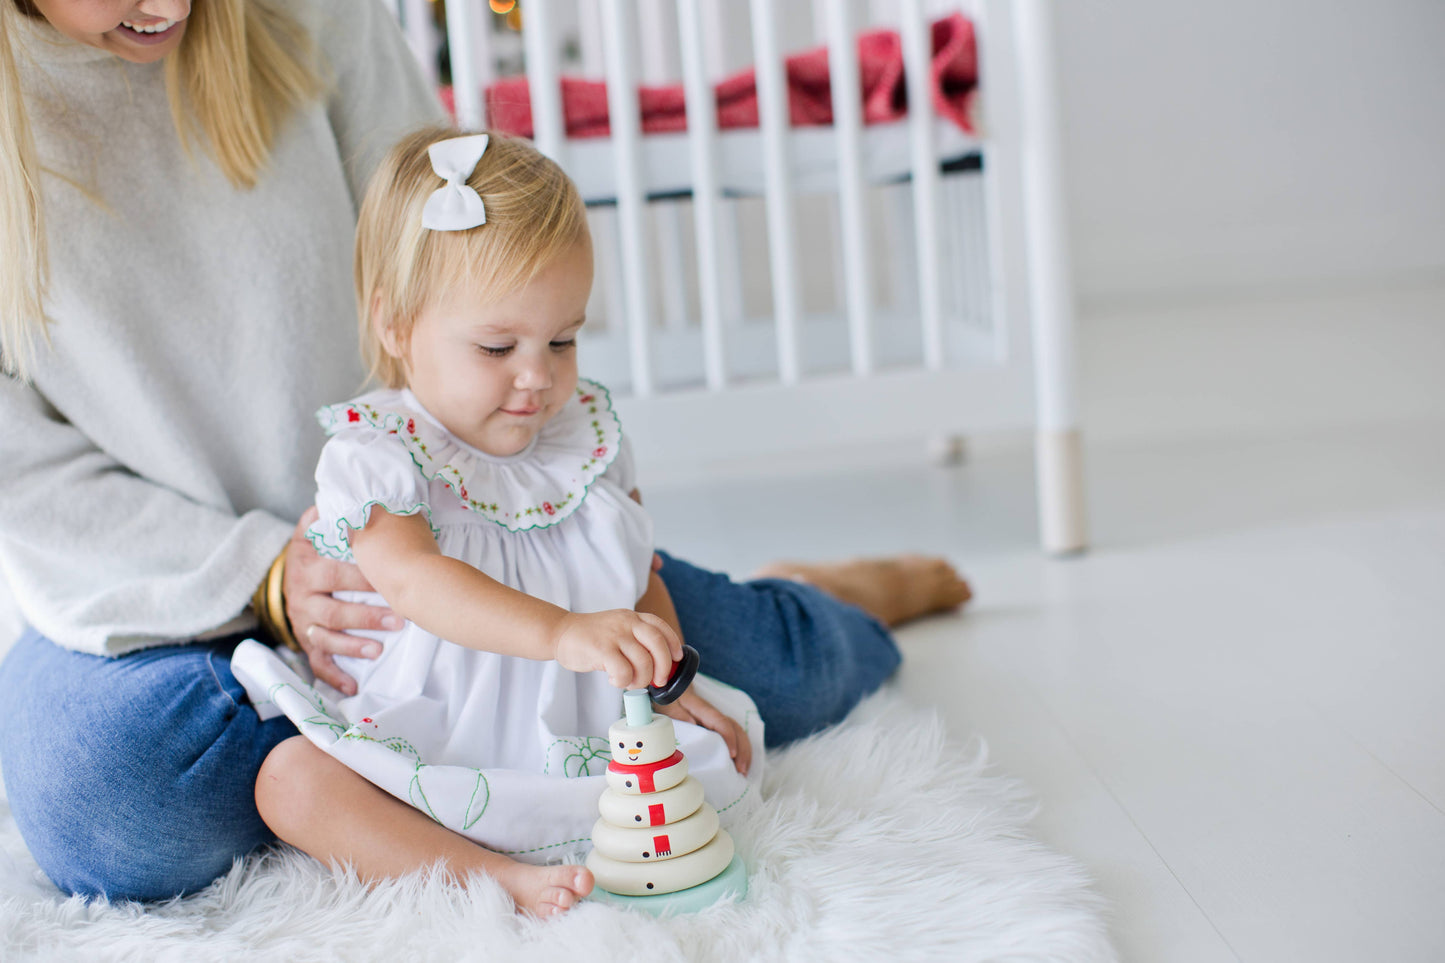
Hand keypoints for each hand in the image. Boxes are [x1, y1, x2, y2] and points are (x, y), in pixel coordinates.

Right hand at [283, 507, 401, 694]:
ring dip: (354, 646)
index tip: (391, 579)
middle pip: (335, 610)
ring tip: (379, 651)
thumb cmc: (311, 553)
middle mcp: (302, 599)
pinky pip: (317, 664)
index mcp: (308, 569)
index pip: (337, 574)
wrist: (281, 579)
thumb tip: (337, 498)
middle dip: (367, 616)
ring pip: (327, 638)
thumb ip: (324, 516)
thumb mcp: (310, 532)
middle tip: (399, 619)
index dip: (363, 578)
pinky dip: (334, 677)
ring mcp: (304, 624)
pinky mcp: (306, 643)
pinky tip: (353, 688)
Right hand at [551, 609, 681, 689]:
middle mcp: (626, 623)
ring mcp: (614, 635)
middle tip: (658, 681)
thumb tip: (659, 667)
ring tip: (630, 682)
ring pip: (643, 662)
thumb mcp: (618, 629)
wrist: (561, 633)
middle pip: (657, 644)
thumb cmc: (592, 637)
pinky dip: (623, 681)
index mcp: (633, 617)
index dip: (673, 643)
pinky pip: (623, 671)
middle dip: (663, 667)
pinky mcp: (601, 649)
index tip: (676, 658)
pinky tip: (615, 680)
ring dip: (641, 679)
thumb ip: (637, 641)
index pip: (661, 627)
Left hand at [655, 690, 751, 775]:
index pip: (722, 723)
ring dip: (744, 751)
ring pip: (738, 733)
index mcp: (704, 711)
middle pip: (736, 729)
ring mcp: (717, 721)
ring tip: (743, 771)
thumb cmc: (672, 701)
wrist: (673, 692)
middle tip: (741, 770)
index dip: (729, 738)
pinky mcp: (716, 727)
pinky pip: (733, 736)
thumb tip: (693, 726)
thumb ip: (679, 715)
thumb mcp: (670, 707)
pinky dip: (740, 749)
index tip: (732, 755)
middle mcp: (715, 716)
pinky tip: (739, 763)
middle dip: (742, 750)